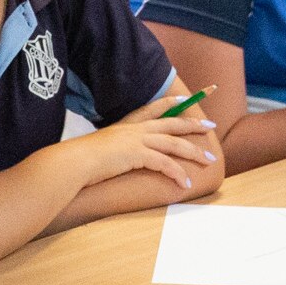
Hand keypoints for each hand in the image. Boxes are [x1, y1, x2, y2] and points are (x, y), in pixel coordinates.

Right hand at [76, 115, 217, 190]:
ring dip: (194, 153)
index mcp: (128, 124)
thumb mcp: (103, 146)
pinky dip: (178, 174)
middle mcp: (136, 129)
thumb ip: (115, 147)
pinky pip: (165, 164)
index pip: (154, 107)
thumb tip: (118, 155)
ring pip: (175, 144)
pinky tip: (185, 184)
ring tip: (209, 160)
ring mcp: (137, 140)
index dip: (172, 102)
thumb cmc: (83, 158)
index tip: (186, 100)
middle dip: (193, 124)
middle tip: (210, 126)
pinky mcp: (138, 155)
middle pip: (172, 123)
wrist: (75, 162)